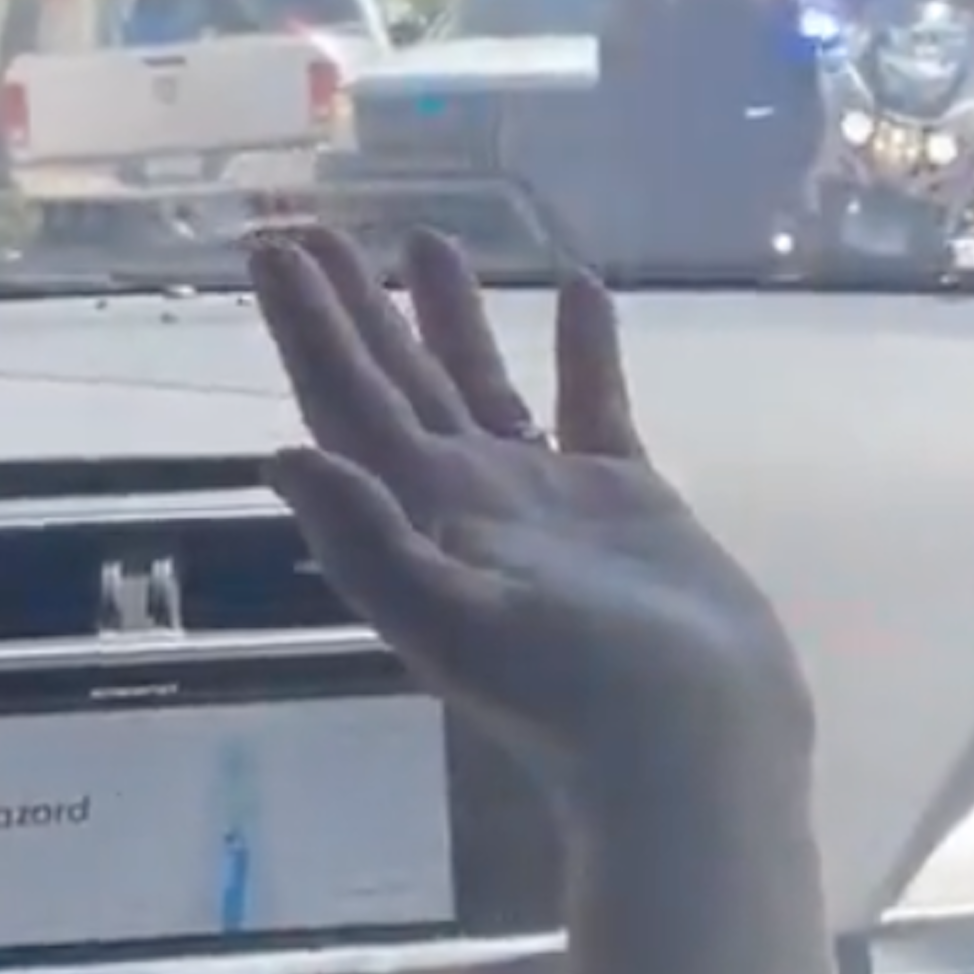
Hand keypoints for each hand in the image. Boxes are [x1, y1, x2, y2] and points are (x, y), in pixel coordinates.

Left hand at [246, 226, 811, 797]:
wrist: (699, 745)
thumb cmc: (577, 692)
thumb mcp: (456, 623)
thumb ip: (368, 541)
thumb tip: (280, 453)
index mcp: (420, 519)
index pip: (346, 405)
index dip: (308, 330)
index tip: (274, 250)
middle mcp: (469, 500)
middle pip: (399, 383)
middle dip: (357, 308)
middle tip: (316, 229)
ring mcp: (547, 498)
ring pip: (487, 384)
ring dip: (454, 316)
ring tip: (428, 238)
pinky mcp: (625, 498)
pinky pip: (593, 403)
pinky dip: (583, 349)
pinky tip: (580, 287)